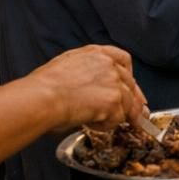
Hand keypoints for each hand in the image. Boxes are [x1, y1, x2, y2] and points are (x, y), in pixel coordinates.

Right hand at [25, 45, 149, 131]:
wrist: (42, 97)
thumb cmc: (44, 85)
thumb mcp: (67, 65)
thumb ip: (87, 71)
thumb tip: (90, 88)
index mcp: (97, 54)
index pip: (123, 60)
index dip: (129, 75)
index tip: (130, 87)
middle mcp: (109, 66)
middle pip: (130, 83)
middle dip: (133, 100)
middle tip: (136, 113)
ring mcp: (114, 83)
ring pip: (128, 103)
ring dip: (122, 116)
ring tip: (115, 124)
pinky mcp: (113, 102)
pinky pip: (118, 118)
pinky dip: (108, 125)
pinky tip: (94, 124)